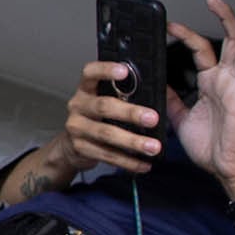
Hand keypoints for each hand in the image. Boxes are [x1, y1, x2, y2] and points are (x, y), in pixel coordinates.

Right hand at [57, 59, 167, 178]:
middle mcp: (78, 105)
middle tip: (152, 118)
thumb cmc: (98, 118)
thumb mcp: (106, 100)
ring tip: (153, 147)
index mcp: (86, 89)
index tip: (125, 71)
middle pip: (103, 106)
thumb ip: (124, 95)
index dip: (106, 70)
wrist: (71, 146)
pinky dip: (127, 161)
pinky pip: (107, 155)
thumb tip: (162, 91)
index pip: (91, 73)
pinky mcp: (80, 148)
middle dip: (130, 113)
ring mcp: (77, 127)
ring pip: (106, 134)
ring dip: (132, 141)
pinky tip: (143, 164)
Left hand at [169, 0, 234, 193]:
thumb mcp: (181, 118)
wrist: (224, 170)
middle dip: (225, 18)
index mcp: (213, 83)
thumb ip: (171, 99)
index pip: (201, 50)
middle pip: (231, 41)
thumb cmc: (210, 146)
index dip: (187, 35)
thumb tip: (157, 82)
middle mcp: (228, 81)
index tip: (170, 24)